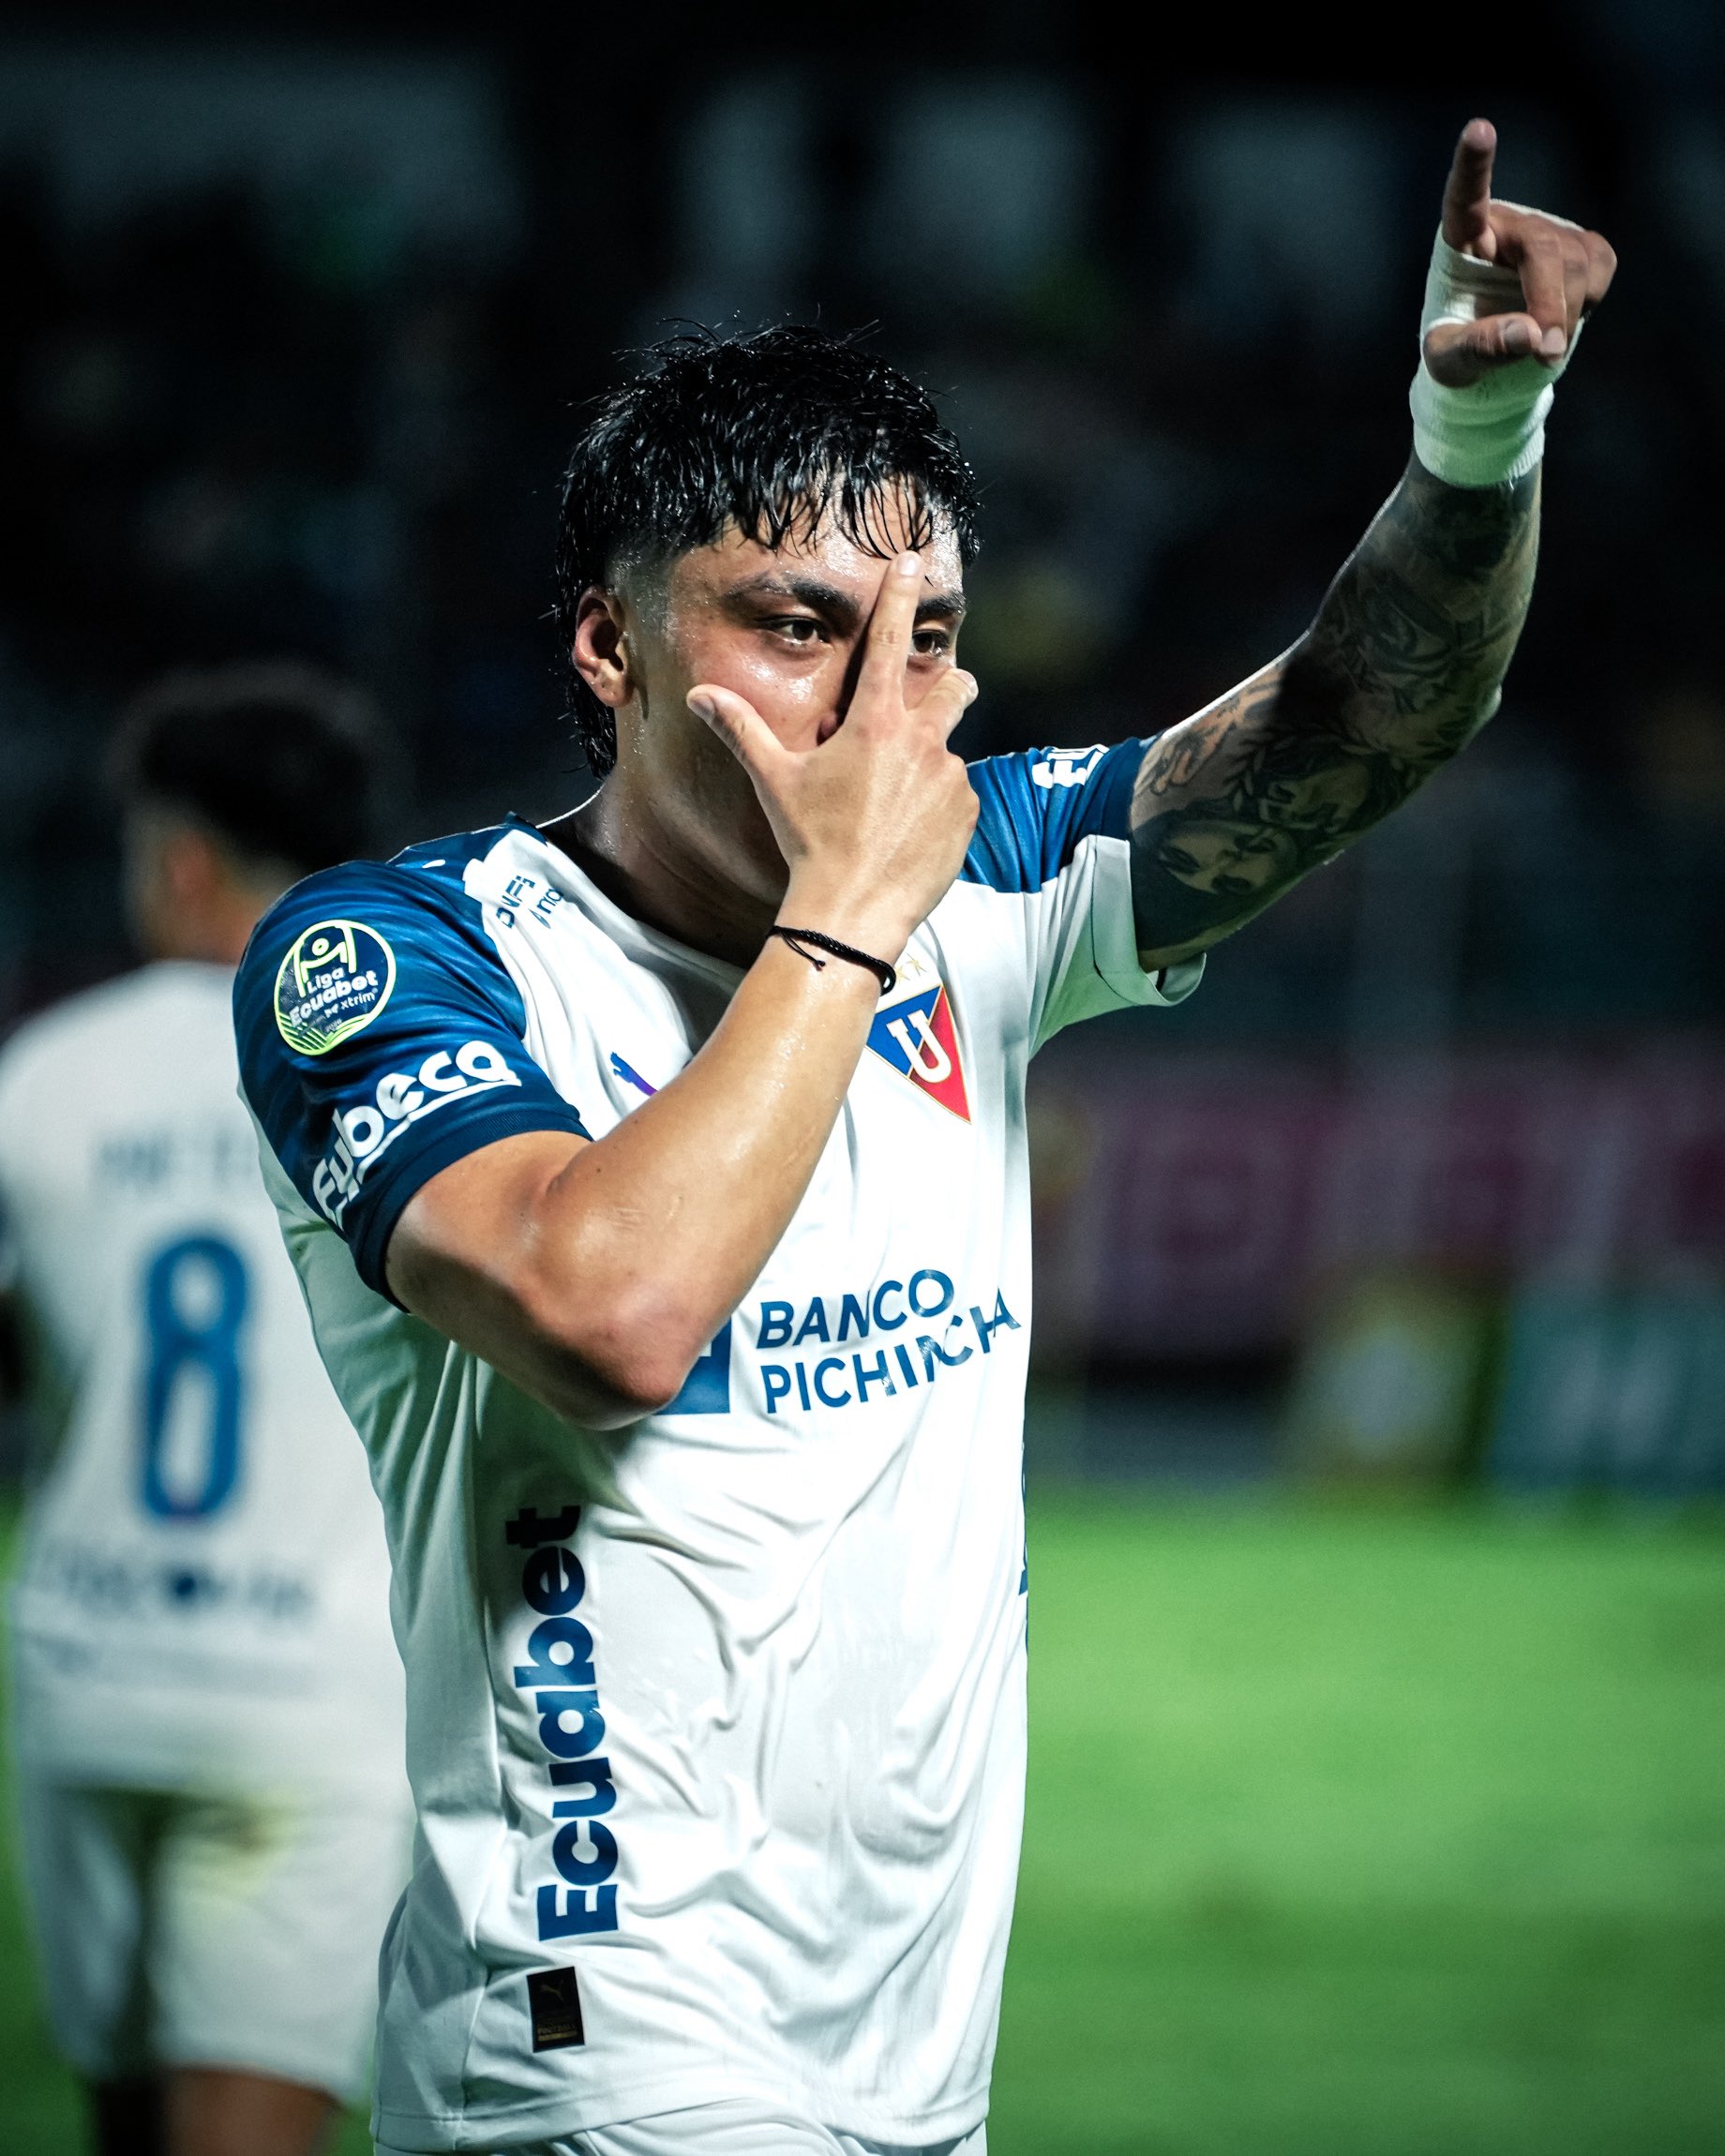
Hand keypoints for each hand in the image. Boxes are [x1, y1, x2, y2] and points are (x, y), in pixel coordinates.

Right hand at [688, 552, 978, 960]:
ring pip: (948, 751)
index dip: (901, 595)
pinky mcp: (969, 815)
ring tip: (894, 804)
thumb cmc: (808, 842)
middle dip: (950, 682)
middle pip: (954, 686)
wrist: (851, 912)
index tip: (912, 560)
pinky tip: (908, 834)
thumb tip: (698, 695)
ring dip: (929, 763)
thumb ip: (740, 730)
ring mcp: (952, 779)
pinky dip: (938, 806)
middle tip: (940, 692)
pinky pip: (958, 797)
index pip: (890, 640)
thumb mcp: (772, 780)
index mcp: (875, 722)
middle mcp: (923, 741)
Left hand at [1423, 118, 1616, 387]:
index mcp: (1460, 241)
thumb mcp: (1448, 361)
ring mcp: (1546, 230)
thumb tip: (1530, 335)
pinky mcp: (1580, 244)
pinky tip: (1566, 314)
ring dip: (1567, 312)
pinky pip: (1601, 263)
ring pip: (1575, 260)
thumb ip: (1479, 348)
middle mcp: (1505, 224)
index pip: (1465, 196)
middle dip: (1548, 301)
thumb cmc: (1455, 351)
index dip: (1474, 165)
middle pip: (1541, 248)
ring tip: (1545, 346)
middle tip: (1546, 351)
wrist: (1488, 356)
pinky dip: (1590, 298)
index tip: (1479, 130)